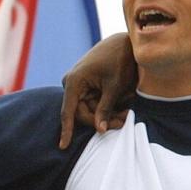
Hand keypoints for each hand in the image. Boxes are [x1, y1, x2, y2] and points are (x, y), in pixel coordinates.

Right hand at [58, 34, 136, 148]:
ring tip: (127, 113)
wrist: (124, 42)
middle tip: (124, 123)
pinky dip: (108, 106)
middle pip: (83, 113)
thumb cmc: (120, 61)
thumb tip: (100, 130)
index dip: (67, 130)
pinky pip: (94, 102)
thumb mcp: (115, 86)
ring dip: (108, 114)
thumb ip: (106, 108)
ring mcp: (78, 85)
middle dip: (102, 120)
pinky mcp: (86, 85)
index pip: (68, 111)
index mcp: (74, 82)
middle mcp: (72, 84)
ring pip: (91, 109)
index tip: (63, 146)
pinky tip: (124, 105)